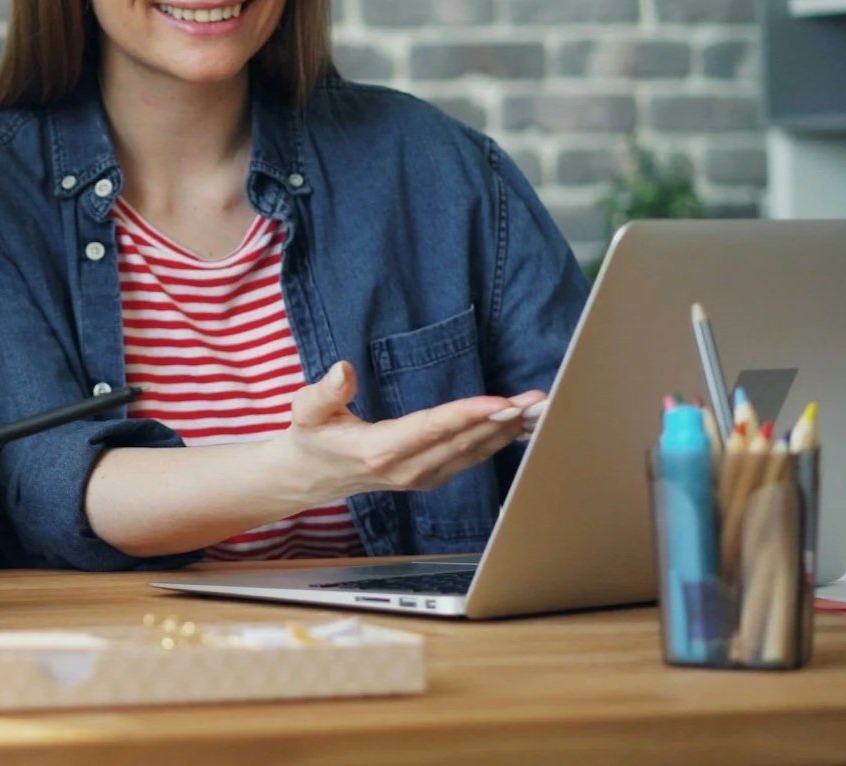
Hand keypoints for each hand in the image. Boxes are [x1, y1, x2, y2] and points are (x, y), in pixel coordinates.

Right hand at [278, 361, 545, 501]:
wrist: (311, 477)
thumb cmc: (311, 437)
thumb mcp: (305, 410)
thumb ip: (324, 391)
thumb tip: (343, 368)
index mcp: (379, 450)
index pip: (431, 429)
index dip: (467, 415)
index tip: (500, 402)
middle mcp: (407, 469)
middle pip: (463, 442)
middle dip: (503, 420)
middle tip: (539, 401)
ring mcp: (422, 477)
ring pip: (474, 452)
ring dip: (509, 431)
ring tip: (540, 410)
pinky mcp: (431, 477)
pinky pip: (472, 459)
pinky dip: (498, 442)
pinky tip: (521, 428)